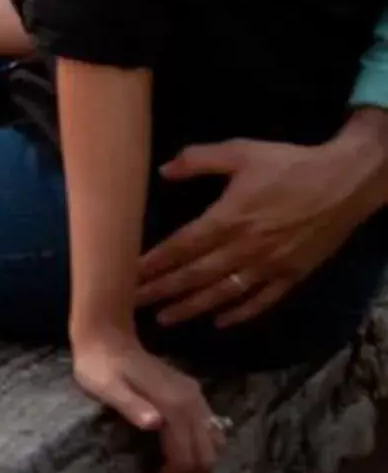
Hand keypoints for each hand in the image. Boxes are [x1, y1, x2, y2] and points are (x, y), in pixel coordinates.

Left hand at [71, 328, 224, 472]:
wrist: (106, 334)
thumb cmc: (98, 365)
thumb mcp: (105, 387)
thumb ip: (130, 405)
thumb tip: (155, 424)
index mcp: (174, 405)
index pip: (185, 457)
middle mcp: (192, 402)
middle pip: (204, 454)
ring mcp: (195, 396)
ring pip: (211, 443)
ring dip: (195, 465)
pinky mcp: (191, 393)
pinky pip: (208, 429)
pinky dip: (199, 448)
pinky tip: (178, 455)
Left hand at [138, 132, 387, 327]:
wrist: (346, 181)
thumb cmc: (289, 164)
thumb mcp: (240, 151)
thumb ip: (198, 159)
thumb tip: (164, 170)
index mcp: (229, 219)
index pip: (181, 247)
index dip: (153, 263)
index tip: (126, 274)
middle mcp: (246, 248)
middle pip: (196, 275)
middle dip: (162, 291)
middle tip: (132, 304)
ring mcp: (271, 265)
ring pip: (224, 293)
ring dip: (192, 308)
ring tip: (164, 318)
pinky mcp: (293, 274)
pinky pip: (263, 300)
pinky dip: (241, 313)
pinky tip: (220, 321)